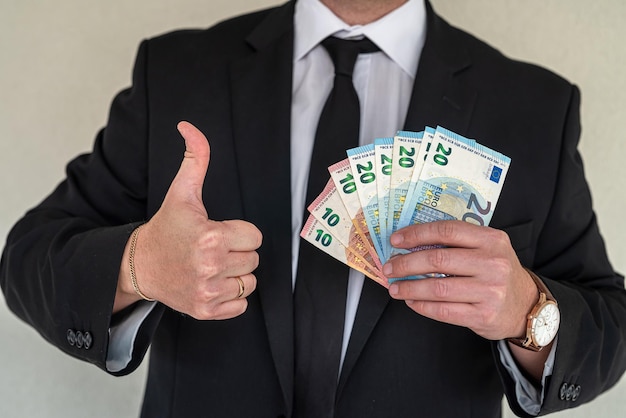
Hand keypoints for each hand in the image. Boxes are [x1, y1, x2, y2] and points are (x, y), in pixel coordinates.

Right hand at [117, 121, 261, 319]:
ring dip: (235, 274)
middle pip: (253, 259)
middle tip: (213, 249)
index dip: (239, 232)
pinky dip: (231, 296)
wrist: (140, 266)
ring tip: (212, 266)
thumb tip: (189, 126)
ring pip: (250, 282)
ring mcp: (208, 291)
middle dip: (238, 252)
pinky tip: (213, 283)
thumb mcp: (181, 192)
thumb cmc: (166, 228)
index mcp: (211, 236)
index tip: (219, 232)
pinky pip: (241, 304)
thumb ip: (195, 159)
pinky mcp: (206, 310)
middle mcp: (211, 266)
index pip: (255, 236)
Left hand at [383, 220, 537, 340]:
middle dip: (406, 263)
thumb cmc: (496, 273)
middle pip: (438, 259)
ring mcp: (489, 291)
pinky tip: (411, 301)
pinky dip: (421, 306)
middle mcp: (493, 263)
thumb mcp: (487, 249)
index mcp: (491, 240)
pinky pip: (443, 311)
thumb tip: (410, 243)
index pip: (447, 231)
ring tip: (394, 287)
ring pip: (437, 288)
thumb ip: (457, 242)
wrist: (526, 306)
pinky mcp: (483, 315)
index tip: (396, 240)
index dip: (417, 234)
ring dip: (409, 287)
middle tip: (389, 267)